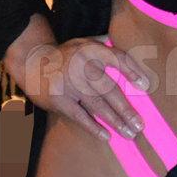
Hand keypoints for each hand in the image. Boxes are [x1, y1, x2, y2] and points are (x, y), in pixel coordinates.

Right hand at [17, 37, 149, 141]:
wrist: (31, 60)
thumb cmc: (64, 54)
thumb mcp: (83, 41)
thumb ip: (103, 43)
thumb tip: (123, 44)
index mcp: (91, 50)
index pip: (117, 58)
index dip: (132, 70)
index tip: (145, 85)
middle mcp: (82, 66)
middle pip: (110, 90)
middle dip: (126, 110)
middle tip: (140, 125)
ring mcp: (70, 84)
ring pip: (97, 106)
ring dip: (115, 121)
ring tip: (129, 133)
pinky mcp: (58, 99)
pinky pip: (79, 116)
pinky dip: (93, 127)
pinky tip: (106, 136)